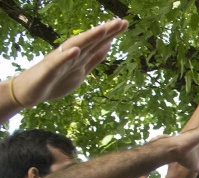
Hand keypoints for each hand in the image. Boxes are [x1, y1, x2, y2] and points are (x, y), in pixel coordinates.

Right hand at [11, 19, 127, 107]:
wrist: (30, 91)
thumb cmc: (56, 80)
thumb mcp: (81, 70)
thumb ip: (94, 58)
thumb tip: (109, 44)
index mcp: (80, 56)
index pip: (97, 43)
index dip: (110, 34)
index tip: (124, 23)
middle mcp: (71, 55)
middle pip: (90, 42)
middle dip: (105, 32)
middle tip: (121, 21)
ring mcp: (60, 61)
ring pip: (76, 47)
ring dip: (89, 38)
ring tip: (103, 29)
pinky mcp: (49, 71)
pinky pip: (59, 63)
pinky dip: (67, 56)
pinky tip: (76, 50)